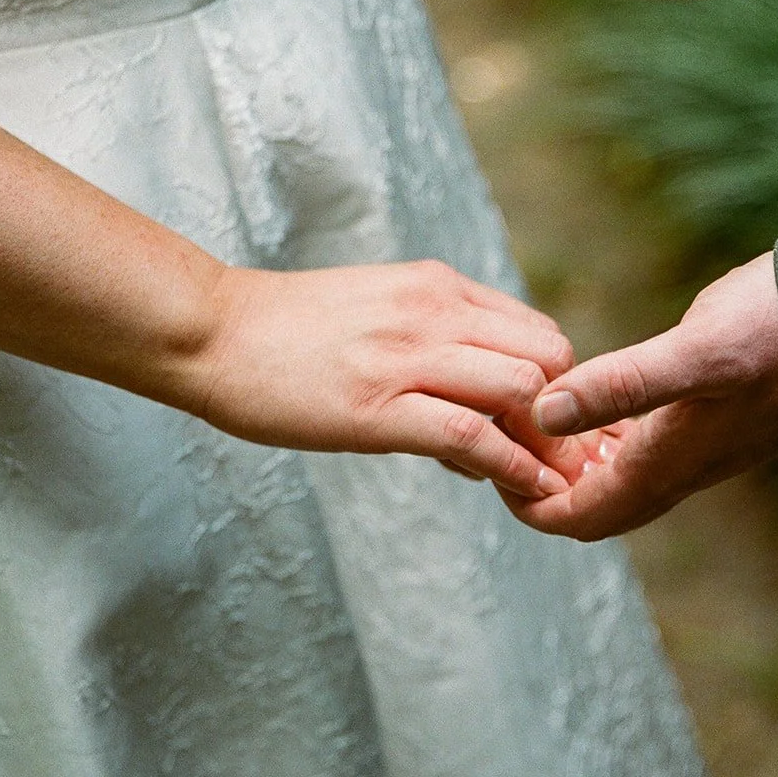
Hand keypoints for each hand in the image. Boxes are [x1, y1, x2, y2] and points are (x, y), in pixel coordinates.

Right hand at [184, 260, 579, 499]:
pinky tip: (526, 489)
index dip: (560, 384)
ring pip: (522, 390)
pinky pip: (472, 436)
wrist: (210, 331)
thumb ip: (436, 344)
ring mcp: (407, 358)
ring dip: (546, 443)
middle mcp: (434, 312)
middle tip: (558, 459)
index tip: (552, 429)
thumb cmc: (287, 333)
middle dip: (566, 413)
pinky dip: (514, 467)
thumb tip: (483, 412)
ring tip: (543, 478)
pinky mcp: (378, 408)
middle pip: (548, 356)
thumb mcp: (378, 311)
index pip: (537, 330)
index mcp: (437, 287)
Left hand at [500, 253, 777, 537]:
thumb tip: (546, 413)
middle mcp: (682, 468)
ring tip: (529, 423)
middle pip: (595, 508)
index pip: (580, 517)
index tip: (487, 467)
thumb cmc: (777, 330)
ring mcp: (700, 446)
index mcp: (668, 464)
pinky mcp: (713, 418)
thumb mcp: (695, 352)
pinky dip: (605, 438)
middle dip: (542, 489)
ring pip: (619, 480)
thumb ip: (622, 385)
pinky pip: (644, 450)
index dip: (527, 504)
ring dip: (572, 464)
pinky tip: (588, 401)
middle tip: (498, 444)